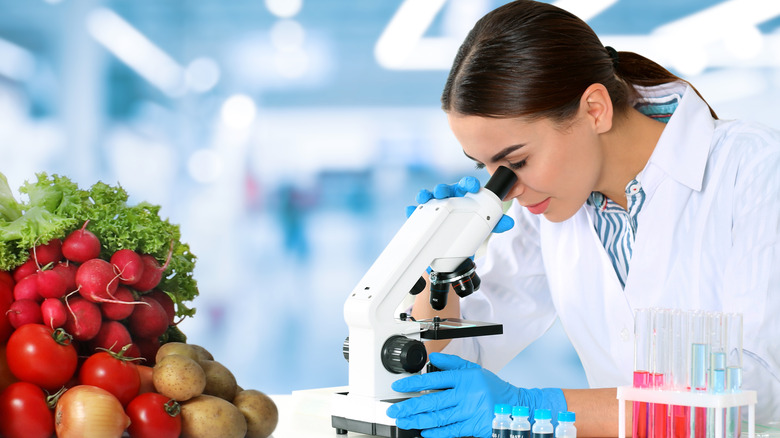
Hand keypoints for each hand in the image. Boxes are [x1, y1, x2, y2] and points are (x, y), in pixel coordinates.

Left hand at [386, 353, 565, 437]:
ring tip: (403, 421)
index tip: (398, 387)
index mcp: (464, 378)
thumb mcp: (473, 369)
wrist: (516, 406)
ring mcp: (469, 412)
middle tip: (394, 409)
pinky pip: (451, 431)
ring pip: (439, 417)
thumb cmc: (493, 388)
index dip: (414, 383)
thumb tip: (432, 356)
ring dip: (418, 420)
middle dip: (409, 406)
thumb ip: (451, 363)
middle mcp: (465, 394)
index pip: (434, 379)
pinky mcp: (473, 426)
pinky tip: (424, 432)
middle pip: (432, 401)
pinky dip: (436, 433)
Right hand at [405, 176, 513, 232]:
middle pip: (445, 189)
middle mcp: (448, 199)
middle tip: (443, 191)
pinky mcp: (423, 217)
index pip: (466, 186)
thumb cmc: (468, 230)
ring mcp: (434, 207)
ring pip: (429, 197)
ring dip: (427, 195)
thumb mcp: (483, 227)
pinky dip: (413, 210)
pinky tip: (412, 210)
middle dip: (444, 188)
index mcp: (463, 196)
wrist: (454, 251)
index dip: (468, 184)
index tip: (472, 186)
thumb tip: (509, 222)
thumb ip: (496, 224)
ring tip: (426, 198)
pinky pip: (416, 211)